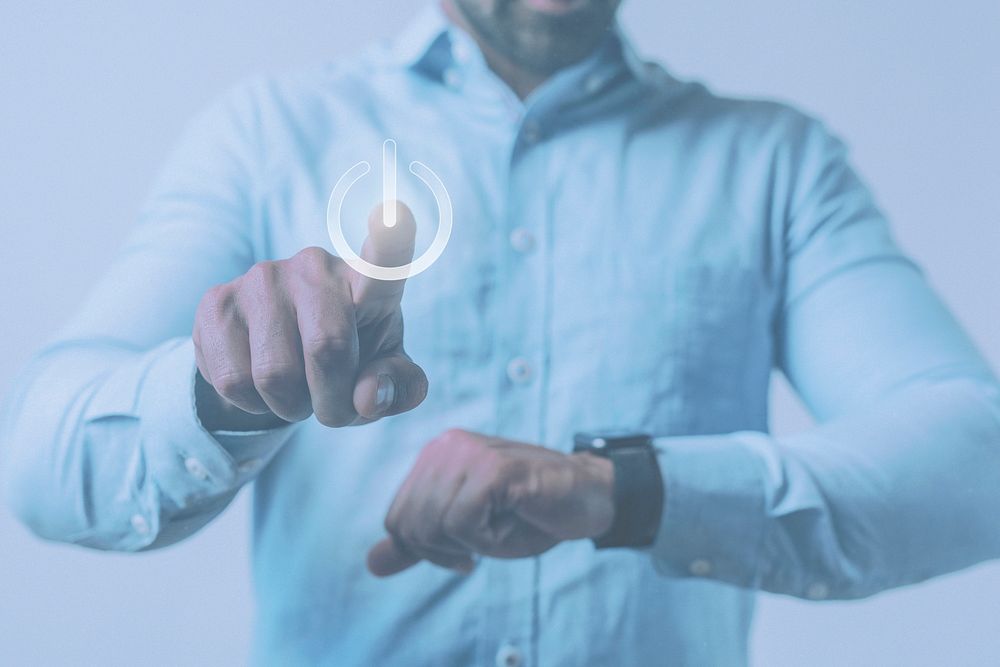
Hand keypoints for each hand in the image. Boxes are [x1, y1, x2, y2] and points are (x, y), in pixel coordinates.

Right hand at [192, 201, 427, 430]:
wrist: (278, 355)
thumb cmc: (348, 358)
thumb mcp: (383, 373)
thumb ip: (398, 386)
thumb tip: (367, 397)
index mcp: (367, 282)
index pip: (385, 260)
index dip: (392, 239)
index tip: (397, 213)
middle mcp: (315, 267)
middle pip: (328, 349)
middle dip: (332, 402)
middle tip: (331, 408)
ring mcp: (262, 278)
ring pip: (275, 375)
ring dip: (290, 407)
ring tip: (296, 392)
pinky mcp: (216, 301)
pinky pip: (233, 380)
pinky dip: (253, 404)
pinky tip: (261, 386)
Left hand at [366, 429, 614, 576]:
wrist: (589, 496)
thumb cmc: (530, 514)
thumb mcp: (467, 533)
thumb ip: (421, 544)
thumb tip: (372, 563)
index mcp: (435, 456)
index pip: (397, 516)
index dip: (426, 547)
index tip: (464, 549)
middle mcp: (447, 446)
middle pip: (410, 523)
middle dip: (445, 550)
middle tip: (485, 542)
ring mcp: (470, 452)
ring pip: (434, 524)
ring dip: (471, 544)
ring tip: (503, 525)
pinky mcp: (494, 467)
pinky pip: (463, 523)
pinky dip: (488, 539)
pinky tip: (513, 521)